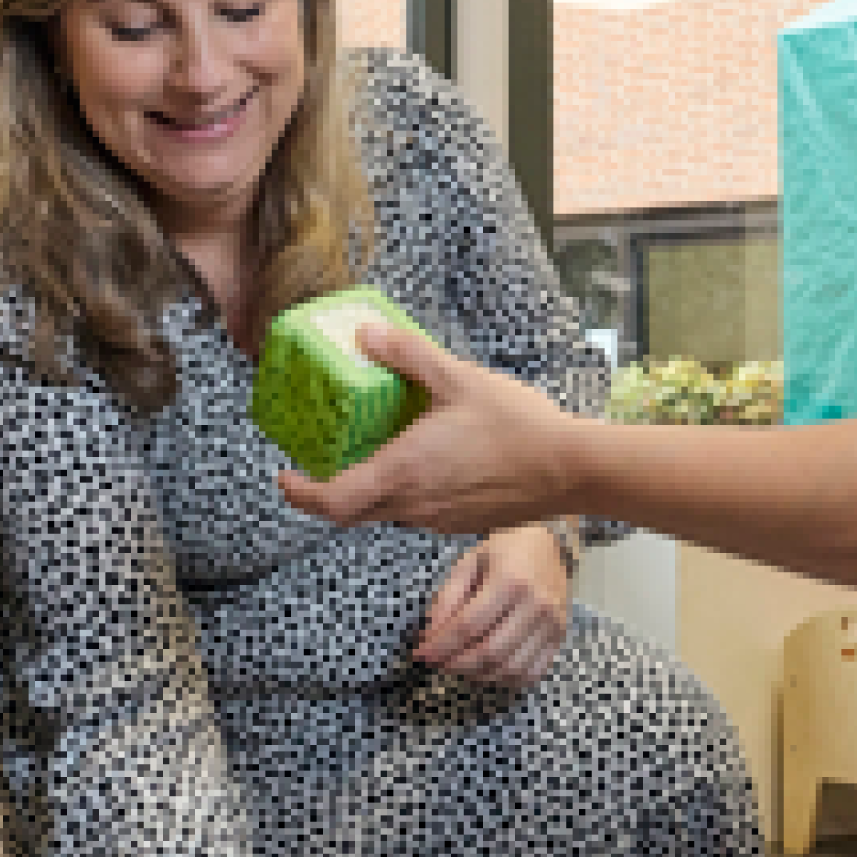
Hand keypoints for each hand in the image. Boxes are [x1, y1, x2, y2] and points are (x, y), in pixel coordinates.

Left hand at [279, 323, 583, 533]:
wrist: (571, 470)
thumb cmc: (519, 427)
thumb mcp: (459, 378)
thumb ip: (409, 355)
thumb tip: (367, 334)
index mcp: (405, 472)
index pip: (332, 502)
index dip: (300, 494)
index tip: (285, 476)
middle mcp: (415, 504)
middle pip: (350, 513)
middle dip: (325, 492)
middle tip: (315, 465)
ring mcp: (438, 518)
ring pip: (384, 513)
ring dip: (366, 491)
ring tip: (369, 453)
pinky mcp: (459, 522)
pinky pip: (415, 512)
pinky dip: (400, 493)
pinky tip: (418, 461)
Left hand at [415, 528, 572, 686]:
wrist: (550, 546)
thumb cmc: (505, 551)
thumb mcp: (469, 562)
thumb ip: (448, 598)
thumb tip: (431, 637)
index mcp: (510, 580)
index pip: (468, 626)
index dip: (441, 645)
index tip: (421, 654)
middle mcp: (536, 605)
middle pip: (490, 652)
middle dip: (457, 664)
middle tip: (439, 662)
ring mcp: (552, 625)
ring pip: (511, 668)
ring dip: (479, 674)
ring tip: (460, 665)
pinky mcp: (560, 638)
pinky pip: (532, 673)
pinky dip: (506, 679)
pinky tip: (488, 669)